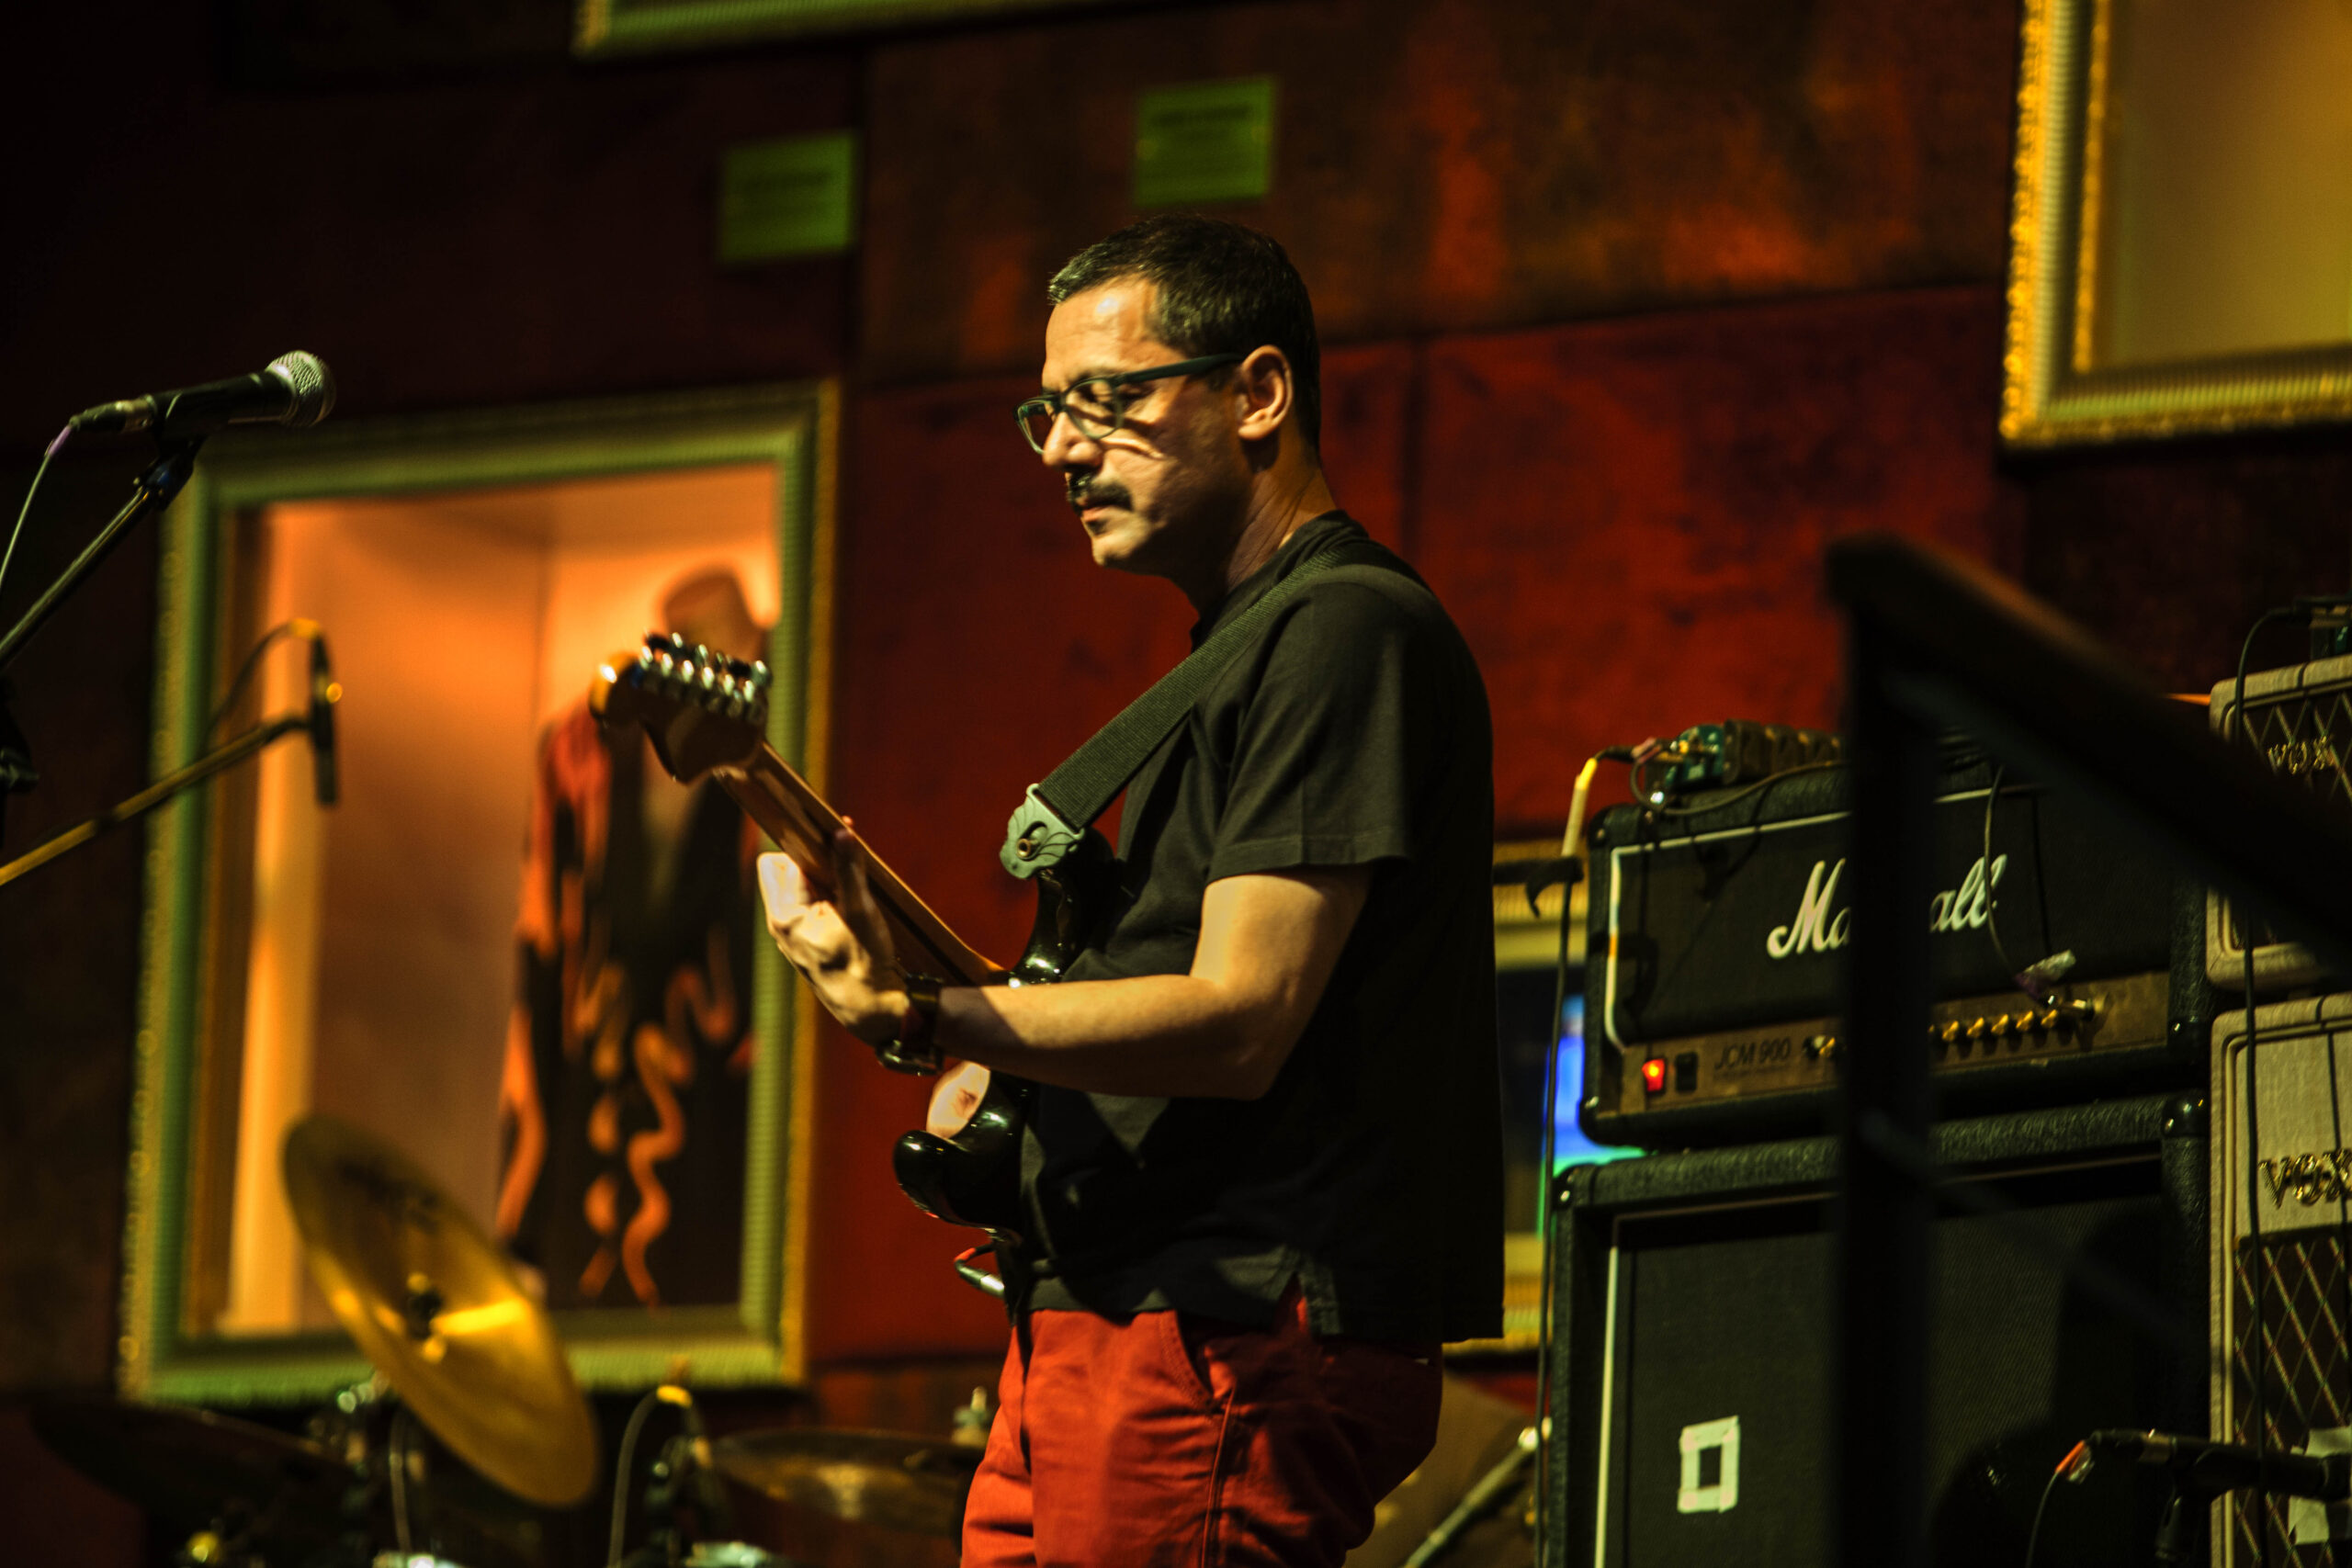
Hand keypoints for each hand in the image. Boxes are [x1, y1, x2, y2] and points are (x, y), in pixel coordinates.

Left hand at [757, 830, 906, 1045]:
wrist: (870, 1009)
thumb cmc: (864, 962)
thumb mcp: (860, 911)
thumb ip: (849, 868)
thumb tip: (841, 830)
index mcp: (784, 914)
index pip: (786, 860)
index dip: (811, 844)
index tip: (837, 836)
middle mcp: (778, 923)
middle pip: (779, 870)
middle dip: (806, 859)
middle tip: (839, 861)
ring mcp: (787, 935)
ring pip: (791, 888)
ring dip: (815, 878)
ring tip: (846, 885)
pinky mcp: (800, 942)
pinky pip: (801, 906)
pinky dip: (820, 896)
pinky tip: (845, 905)